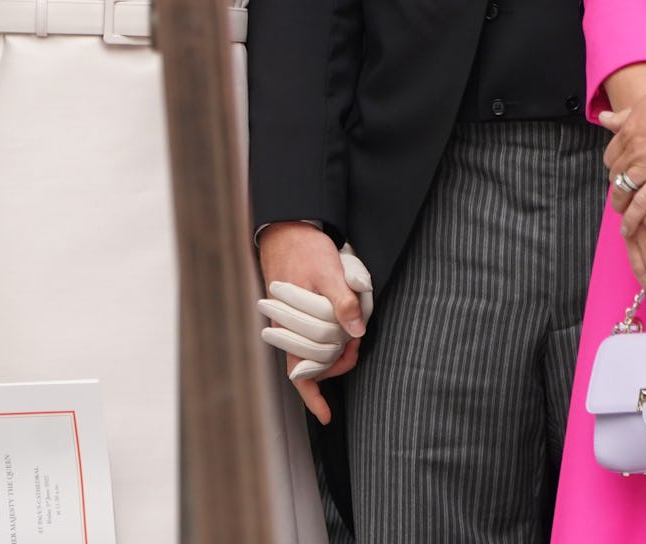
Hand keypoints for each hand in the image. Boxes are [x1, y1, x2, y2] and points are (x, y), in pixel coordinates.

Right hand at [257, 223, 371, 422]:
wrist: (289, 229)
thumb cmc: (305, 250)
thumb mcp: (329, 272)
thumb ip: (342, 301)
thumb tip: (356, 333)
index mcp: (291, 324)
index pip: (300, 372)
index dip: (313, 396)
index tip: (325, 416)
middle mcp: (289, 328)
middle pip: (314, 362)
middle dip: (338, 362)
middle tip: (357, 345)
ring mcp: (293, 321)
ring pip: (315, 350)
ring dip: (336, 350)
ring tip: (354, 333)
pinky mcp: (299, 312)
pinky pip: (313, 335)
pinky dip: (328, 340)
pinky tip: (343, 335)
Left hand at [601, 89, 645, 228]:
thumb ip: (624, 116)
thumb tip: (604, 118)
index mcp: (629, 132)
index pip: (611, 155)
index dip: (614, 166)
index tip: (619, 173)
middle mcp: (634, 151)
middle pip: (615, 174)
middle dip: (618, 185)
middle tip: (622, 194)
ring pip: (623, 190)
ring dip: (620, 203)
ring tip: (622, 213)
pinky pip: (641, 204)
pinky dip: (633, 217)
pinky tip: (629, 227)